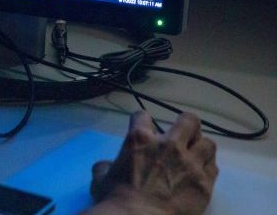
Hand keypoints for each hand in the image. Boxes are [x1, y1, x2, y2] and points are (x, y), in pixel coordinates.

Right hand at [86, 111, 217, 214]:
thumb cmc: (116, 199)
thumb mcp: (101, 179)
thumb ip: (105, 166)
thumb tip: (107, 165)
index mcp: (139, 140)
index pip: (142, 116)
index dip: (142, 122)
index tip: (143, 130)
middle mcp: (169, 145)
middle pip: (189, 121)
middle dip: (186, 125)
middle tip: (181, 136)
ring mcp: (190, 164)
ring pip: (208, 143)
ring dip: (200, 148)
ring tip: (194, 157)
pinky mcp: (205, 183)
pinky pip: (214, 167)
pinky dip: (207, 168)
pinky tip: (199, 174)